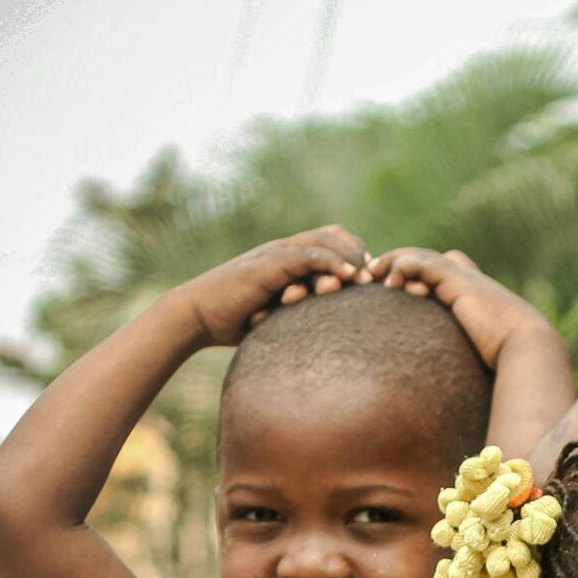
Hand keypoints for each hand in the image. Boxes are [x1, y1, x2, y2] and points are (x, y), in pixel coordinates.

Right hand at [172, 228, 368, 345]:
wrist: (198, 315)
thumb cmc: (234, 322)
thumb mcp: (276, 318)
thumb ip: (299, 317)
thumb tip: (324, 343)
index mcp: (286, 259)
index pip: (328, 241)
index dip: (352, 254)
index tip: (371, 280)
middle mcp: (284, 250)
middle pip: (332, 234)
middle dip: (358, 252)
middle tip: (379, 276)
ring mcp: (276, 254)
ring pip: (323, 241)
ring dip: (350, 256)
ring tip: (370, 277)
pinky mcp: (270, 265)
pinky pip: (308, 255)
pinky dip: (332, 262)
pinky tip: (350, 275)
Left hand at [364, 247, 554, 369]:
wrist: (524, 348)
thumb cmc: (506, 362)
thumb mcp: (475, 359)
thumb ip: (460, 360)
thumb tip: (449, 395)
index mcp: (470, 295)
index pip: (435, 273)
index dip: (411, 274)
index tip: (389, 286)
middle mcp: (466, 281)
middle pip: (425, 261)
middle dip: (397, 263)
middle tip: (372, 272)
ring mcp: (463, 277)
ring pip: (421, 258)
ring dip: (394, 261)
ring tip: (372, 271)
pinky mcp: (458, 279)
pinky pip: (425, 263)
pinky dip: (404, 264)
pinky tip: (389, 276)